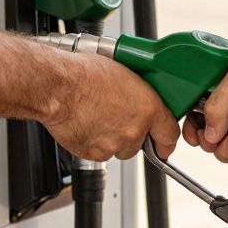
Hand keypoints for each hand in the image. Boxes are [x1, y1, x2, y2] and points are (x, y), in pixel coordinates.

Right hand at [46, 53, 179, 161]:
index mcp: (147, 108)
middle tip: (116, 117)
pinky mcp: (93, 153)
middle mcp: (134, 130)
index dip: (166, 141)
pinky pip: (99, 153)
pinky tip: (86, 125)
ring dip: (112, 139)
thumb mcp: (124, 74)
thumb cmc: (85, 74)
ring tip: (97, 118)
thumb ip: (138, 95)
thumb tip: (140, 99)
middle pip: (141, 143)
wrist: (58, 87)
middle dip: (131, 134)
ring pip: (119, 149)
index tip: (164, 144)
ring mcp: (114, 144)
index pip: (169, 134)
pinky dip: (94, 143)